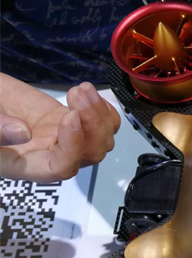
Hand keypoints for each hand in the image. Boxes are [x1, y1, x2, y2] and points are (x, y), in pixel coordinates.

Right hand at [0, 74, 120, 182]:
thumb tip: (22, 132)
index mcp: (26, 166)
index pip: (61, 168)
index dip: (72, 146)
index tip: (68, 116)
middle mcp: (50, 157)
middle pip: (90, 155)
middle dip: (92, 124)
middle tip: (76, 94)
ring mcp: (64, 140)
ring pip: (101, 140)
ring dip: (99, 114)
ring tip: (80, 89)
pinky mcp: (70, 122)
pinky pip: (102, 126)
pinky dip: (103, 110)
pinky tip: (87, 94)